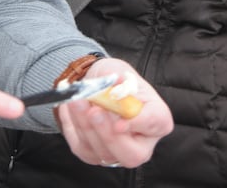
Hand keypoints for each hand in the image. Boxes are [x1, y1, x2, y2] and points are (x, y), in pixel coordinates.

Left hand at [57, 58, 173, 168]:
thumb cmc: (114, 78)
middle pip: (131, 154)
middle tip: (94, 112)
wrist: (97, 84)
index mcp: (157, 118)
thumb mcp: (118, 70)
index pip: (155, 124)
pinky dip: (73, 127)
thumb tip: (119, 80)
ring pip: (102, 152)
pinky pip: (82, 148)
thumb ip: (118, 78)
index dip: (139, 124)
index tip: (120, 122)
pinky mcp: (96, 155)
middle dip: (108, 134)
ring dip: (85, 126)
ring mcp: (118, 153)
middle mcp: (141, 142)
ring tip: (76, 101)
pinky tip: (69, 109)